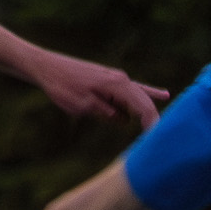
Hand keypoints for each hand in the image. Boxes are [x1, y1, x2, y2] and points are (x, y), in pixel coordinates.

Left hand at [23, 51, 167, 128]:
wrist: (47, 67)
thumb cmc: (62, 87)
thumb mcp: (84, 106)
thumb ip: (106, 113)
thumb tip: (124, 119)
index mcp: (117, 85)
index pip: (143, 107)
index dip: (152, 124)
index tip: (156, 141)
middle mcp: (121, 79)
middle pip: (145, 103)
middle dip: (153, 121)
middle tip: (161, 142)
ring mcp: (116, 79)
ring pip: (138, 98)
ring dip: (146, 113)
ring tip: (157, 131)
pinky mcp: (109, 81)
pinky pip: (132, 91)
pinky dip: (147, 94)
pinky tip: (163, 95)